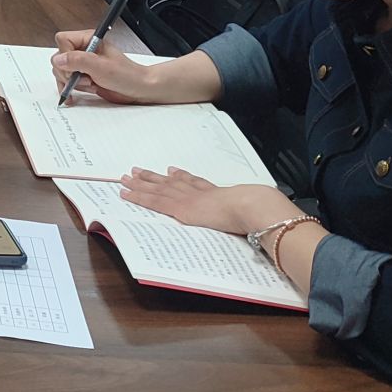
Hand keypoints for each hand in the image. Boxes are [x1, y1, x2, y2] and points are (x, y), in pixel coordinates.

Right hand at [49, 30, 159, 104]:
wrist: (137, 89)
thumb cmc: (126, 75)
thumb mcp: (101, 67)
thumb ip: (78, 60)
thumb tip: (58, 59)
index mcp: (88, 39)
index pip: (63, 40)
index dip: (66, 54)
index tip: (77, 67)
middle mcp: (83, 50)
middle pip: (59, 58)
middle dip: (69, 72)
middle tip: (85, 78)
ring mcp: (82, 64)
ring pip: (61, 71)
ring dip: (72, 82)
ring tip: (89, 84)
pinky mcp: (82, 76)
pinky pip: (66, 81)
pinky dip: (69, 89)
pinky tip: (73, 96)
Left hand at [118, 169, 299, 236]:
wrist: (253, 207)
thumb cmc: (258, 211)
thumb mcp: (257, 212)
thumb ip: (255, 215)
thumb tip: (266, 221)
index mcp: (217, 194)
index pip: (196, 183)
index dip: (182, 177)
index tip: (172, 171)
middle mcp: (199, 193)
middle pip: (171, 182)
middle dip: (154, 177)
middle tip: (138, 170)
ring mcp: (188, 199)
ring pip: (156, 189)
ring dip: (140, 183)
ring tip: (126, 176)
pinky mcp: (179, 209)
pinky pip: (152, 202)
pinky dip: (137, 197)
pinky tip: (125, 193)